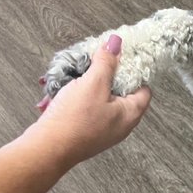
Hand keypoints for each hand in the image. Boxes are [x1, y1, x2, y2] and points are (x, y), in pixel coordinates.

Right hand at [32, 34, 150, 165]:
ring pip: (98, 98)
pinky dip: (73, 97)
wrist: (49, 148)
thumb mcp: (93, 84)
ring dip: (83, 85)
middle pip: (119, 91)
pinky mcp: (87, 131)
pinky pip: (84, 108)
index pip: (143, 88)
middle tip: (89, 63)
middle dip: (102, 75)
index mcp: (131, 113)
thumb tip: (116, 44)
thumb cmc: (75, 118)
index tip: (117, 57)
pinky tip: (58, 92)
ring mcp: (104, 129)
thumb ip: (106, 63)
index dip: (133, 71)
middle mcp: (122, 124)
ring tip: (69, 76)